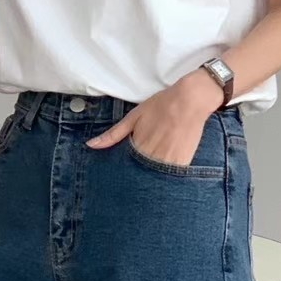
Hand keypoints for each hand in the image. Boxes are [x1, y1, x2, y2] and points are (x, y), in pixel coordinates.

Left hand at [86, 71, 221, 166]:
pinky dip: (166, 177)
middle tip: (135, 176)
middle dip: (136, 179)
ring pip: (154, 179)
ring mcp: (168, 162)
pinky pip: (171, 177)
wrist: (190, 101)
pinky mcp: (183, 164)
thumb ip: (113, 135)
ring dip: (150, 179)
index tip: (120, 177)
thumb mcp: (133, 117)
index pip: (124, 169)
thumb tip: (91, 145)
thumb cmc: (161, 106)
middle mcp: (152, 158)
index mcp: (137, 148)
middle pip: (139, 176)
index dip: (122, 173)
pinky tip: (164, 170)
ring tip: (152, 172)